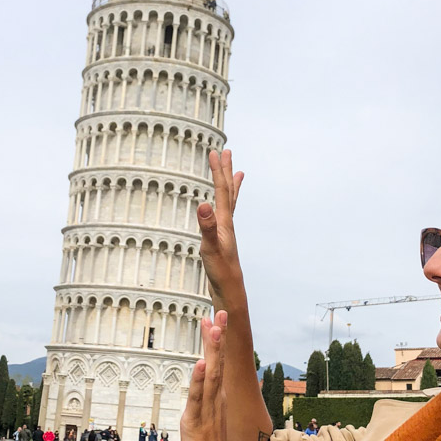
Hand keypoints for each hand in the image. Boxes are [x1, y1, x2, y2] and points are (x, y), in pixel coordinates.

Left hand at [181, 310, 235, 440]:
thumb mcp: (206, 424)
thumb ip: (208, 407)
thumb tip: (209, 394)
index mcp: (215, 399)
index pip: (216, 364)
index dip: (215, 342)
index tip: (214, 319)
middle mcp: (214, 400)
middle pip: (218, 363)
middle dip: (218, 337)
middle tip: (220, 312)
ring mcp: (207, 409)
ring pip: (211, 375)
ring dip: (213, 351)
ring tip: (214, 328)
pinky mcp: (197, 421)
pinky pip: (199, 397)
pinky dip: (201, 380)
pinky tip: (203, 363)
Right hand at [198, 149, 244, 307]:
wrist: (230, 289)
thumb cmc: (221, 271)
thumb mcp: (210, 248)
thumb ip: (207, 227)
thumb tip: (203, 204)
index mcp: (224, 222)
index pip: (222, 190)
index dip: (218, 171)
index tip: (216, 152)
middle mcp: (227, 223)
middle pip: (229, 191)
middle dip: (226, 170)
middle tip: (227, 151)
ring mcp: (225, 231)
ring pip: (229, 202)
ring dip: (231, 185)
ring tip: (237, 173)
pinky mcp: (221, 239)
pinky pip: (224, 215)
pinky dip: (225, 205)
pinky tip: (221, 208)